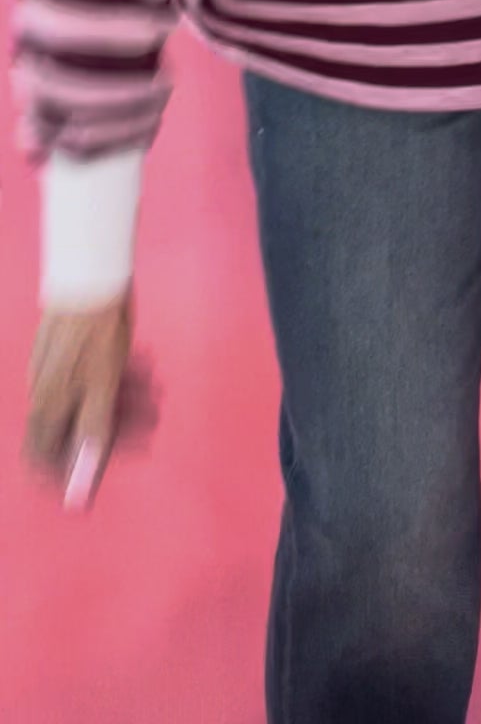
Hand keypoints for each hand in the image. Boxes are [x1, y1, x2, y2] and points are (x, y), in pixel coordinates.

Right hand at [25, 290, 133, 511]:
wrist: (92, 274)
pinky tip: (142, 366)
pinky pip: (93, 377)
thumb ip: (92, 438)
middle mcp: (46, 392)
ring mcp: (57, 370)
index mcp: (48, 407)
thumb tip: (80, 491)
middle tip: (150, 419)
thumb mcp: (102, 390)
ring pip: (90, 400)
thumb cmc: (98, 333)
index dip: (65, 477)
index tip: (93, 482)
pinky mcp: (71, 350)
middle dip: (114, 430)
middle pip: (75, 429)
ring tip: (154, 387)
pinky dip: (117, 380)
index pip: (41, 461)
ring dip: (123, 402)